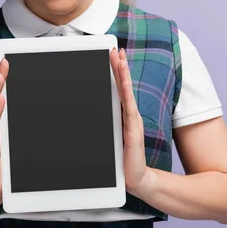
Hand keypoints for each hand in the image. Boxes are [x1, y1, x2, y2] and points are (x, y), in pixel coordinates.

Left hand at [110, 48, 150, 195]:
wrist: (136, 178)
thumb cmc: (122, 160)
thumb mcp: (110, 139)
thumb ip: (106, 126)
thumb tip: (90, 112)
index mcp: (122, 116)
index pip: (119, 90)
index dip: (116, 73)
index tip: (112, 56)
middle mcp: (129, 115)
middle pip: (123, 86)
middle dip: (119, 67)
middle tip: (114, 49)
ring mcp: (132, 120)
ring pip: (126, 92)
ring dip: (122, 74)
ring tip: (119, 58)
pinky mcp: (132, 129)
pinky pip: (129, 106)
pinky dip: (126, 92)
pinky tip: (124, 82)